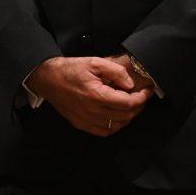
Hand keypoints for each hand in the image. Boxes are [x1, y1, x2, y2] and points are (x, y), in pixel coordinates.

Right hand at [26, 55, 153, 136]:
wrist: (49, 79)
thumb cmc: (70, 70)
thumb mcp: (95, 62)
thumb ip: (116, 71)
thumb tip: (130, 84)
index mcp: (96, 95)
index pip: (128, 103)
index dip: (142, 97)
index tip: (147, 91)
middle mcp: (92, 111)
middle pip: (125, 115)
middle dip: (138, 106)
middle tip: (141, 95)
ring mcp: (86, 121)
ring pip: (117, 126)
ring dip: (128, 116)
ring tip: (131, 103)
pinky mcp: (81, 125)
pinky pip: (104, 131)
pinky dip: (116, 125)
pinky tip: (117, 115)